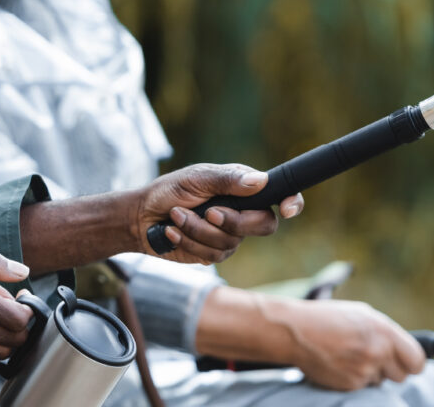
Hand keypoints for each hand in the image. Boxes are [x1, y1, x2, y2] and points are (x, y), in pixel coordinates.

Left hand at [135, 163, 302, 263]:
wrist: (141, 217)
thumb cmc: (169, 190)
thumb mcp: (196, 178)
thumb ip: (227, 180)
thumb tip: (260, 181)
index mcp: (242, 187)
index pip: (279, 194)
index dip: (292, 202)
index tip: (287, 209)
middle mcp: (241, 211)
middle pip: (263, 225)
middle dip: (233, 222)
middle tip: (208, 212)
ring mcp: (229, 234)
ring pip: (231, 242)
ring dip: (198, 230)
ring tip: (177, 216)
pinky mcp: (214, 252)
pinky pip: (212, 255)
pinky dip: (189, 241)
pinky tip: (173, 231)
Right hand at [280, 299, 425, 389]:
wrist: (294, 332)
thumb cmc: (326, 318)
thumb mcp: (360, 314)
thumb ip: (385, 332)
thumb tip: (403, 349)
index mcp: (383, 331)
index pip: (417, 360)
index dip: (413, 364)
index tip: (406, 364)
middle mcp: (377, 351)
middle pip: (401, 376)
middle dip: (389, 370)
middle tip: (371, 359)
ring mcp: (364, 370)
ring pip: (379, 382)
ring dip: (369, 374)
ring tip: (348, 357)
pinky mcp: (350, 384)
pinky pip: (361, 387)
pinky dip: (352, 379)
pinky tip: (338, 364)